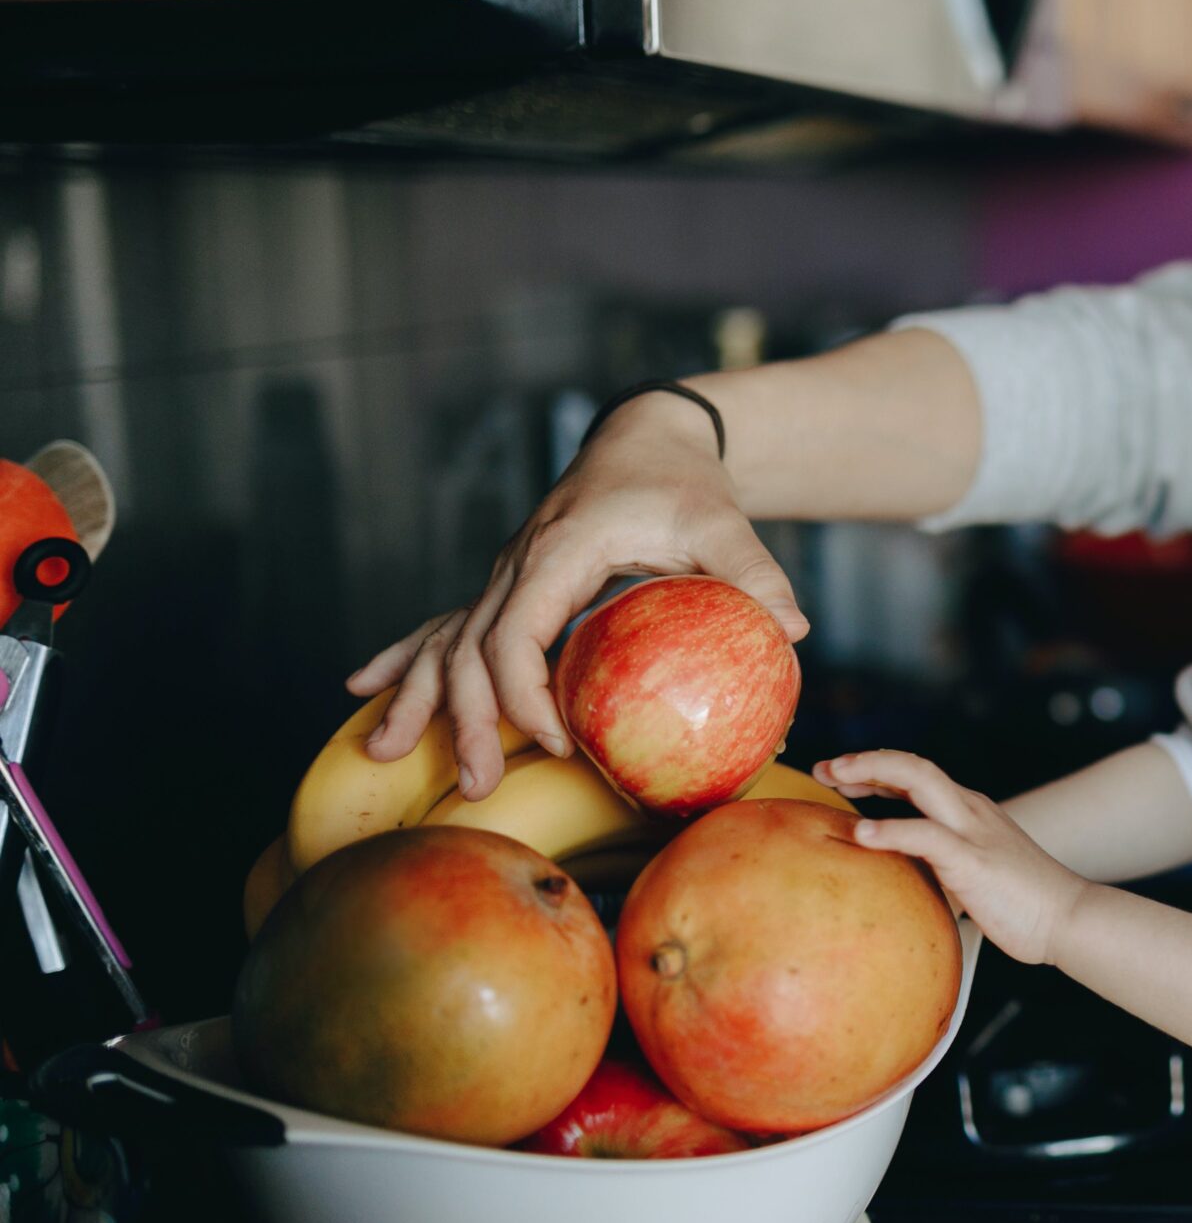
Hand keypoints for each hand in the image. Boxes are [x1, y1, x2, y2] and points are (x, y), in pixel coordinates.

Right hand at [346, 392, 807, 797]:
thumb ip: (756, 574)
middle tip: (478, 786)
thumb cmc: (685, 483)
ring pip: (446, 641)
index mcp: (560, 551)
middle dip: (465, 719)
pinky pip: (447, 626)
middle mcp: (518, 563)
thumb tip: (794, 631)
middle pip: (470, 649)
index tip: (555, 741)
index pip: (517, 631)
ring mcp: (506, 573)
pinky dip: (407, 658)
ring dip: (421, 698)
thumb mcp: (724, 523)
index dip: (525, 693)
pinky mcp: (510, 584)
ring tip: (388, 753)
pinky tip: (365, 687)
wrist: (647, 437)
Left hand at [814, 750, 1090, 966]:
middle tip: (823, 768)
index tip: (838, 777)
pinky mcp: (973, 860)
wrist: (1068, 918)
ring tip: (833, 776)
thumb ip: (943, 870)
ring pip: (919, 779)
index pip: (917, 776)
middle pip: (912, 765)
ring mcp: (973, 830)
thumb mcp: (975, 876)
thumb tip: (904, 885)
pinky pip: (926, 836)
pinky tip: (861, 833)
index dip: (876, 771)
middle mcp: (970, 810)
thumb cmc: (1024, 905)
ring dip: (871, 771)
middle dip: (864, 760)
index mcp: (970, 812)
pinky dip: (890, 829)